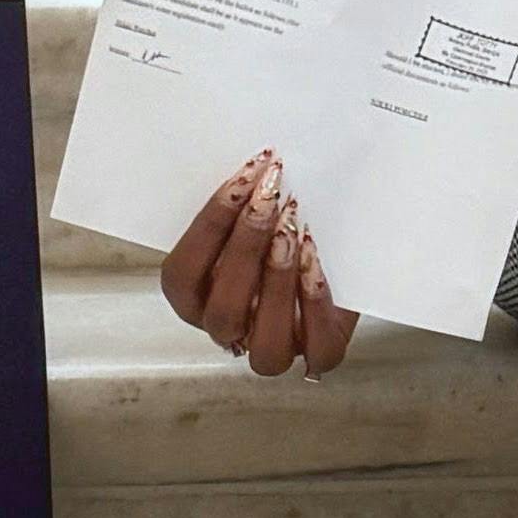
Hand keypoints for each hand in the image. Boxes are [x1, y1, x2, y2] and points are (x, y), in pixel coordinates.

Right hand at [159, 152, 360, 379]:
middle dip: (245, 247)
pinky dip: (316, 303)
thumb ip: (239, 204)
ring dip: (277, 280)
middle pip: (223, 310)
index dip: (208, 226)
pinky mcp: (320, 352)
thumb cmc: (278, 230)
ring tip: (292, 228)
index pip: (182, 276)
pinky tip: (315, 259)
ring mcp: (274, 348)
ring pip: (265, 343)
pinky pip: (317, 349)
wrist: (335, 256)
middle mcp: (229, 331)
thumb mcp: (250, 218)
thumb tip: (251, 165)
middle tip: (269, 196)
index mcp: (195, 299)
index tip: (241, 179)